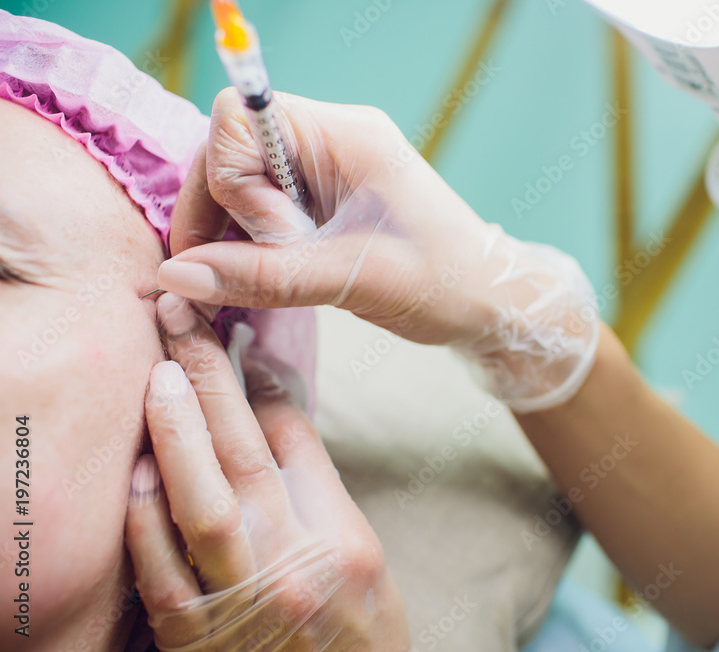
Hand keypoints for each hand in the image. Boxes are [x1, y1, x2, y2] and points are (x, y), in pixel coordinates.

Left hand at [125, 293, 409, 650]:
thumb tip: (270, 408)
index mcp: (342, 538)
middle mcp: (296, 564)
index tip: (233, 340)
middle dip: (208, 378)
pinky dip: (145, 521)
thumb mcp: (362, 553)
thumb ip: (316, 484)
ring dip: (174, 434)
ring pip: (204, 504)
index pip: (295, 442)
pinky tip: (136, 474)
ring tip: (157, 375)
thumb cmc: (360, 632)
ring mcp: (243, 602)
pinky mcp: (197, 640)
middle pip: (246, 453)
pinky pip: (163, 574)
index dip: (258, 384)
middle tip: (180, 319)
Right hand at [158, 89, 599, 411]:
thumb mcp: (349, 279)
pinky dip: (251, 245)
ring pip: (241, 184)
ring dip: (231, 235)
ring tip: (245, 288)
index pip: (238, 119)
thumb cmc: (440, 282)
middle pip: (230, 152)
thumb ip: (262, 275)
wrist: (488, 301)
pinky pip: (265, 206)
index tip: (273, 239)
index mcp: (344, 135)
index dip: (231, 182)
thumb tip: (174, 276)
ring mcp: (328, 168)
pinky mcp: (326, 198)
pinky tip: (259, 282)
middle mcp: (331, 139)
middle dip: (219, 214)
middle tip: (227, 277)